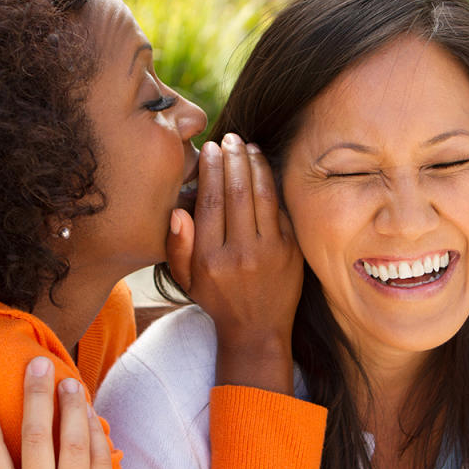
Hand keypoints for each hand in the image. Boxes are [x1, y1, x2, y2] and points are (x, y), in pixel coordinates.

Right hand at [166, 134, 302, 393]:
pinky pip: (280, 210)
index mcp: (211, 260)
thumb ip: (177, 246)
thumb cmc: (217, 300)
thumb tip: (177, 211)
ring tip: (247, 146)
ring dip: (254, 165)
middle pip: (237, 193)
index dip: (211, 170)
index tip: (210, 149)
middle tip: (229, 138)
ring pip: (261, 196)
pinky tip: (264, 167)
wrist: (258, 330)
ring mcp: (270, 252)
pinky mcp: (291, 251)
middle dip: (232, 159)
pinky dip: (272, 184)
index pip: (210, 203)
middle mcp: (240, 254)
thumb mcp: (187, 280)